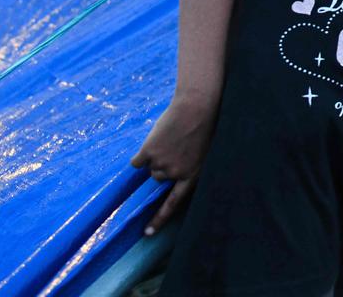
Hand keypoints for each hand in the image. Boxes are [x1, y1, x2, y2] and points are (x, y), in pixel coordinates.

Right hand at [130, 96, 217, 234]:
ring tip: (170, 140)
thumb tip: (170, 177)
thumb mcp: (203, 152)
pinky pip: (138, 161)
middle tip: (175, 148)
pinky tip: (155, 141)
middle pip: (159, 178)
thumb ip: (188, 167)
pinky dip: (142, 154)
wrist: (197, 107)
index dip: (159, 219)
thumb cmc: (204, 126)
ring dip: (155, 157)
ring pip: (150, 168)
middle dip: (163, 166)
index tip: (147, 233)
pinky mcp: (149, 153)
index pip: (174, 204)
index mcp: (193, 176)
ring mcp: (161, 164)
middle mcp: (175, 174)